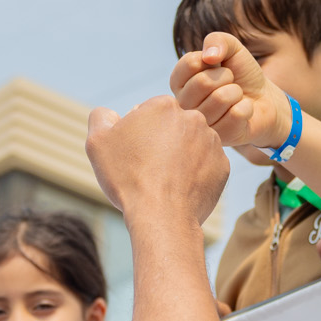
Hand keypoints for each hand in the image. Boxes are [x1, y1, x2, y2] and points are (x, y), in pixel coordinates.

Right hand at [86, 98, 228, 224]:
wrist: (161, 216)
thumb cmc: (128, 177)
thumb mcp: (98, 142)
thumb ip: (101, 117)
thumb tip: (110, 114)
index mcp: (164, 105)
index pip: (149, 112)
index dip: (138, 133)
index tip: (133, 153)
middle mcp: (194, 117)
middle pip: (172, 128)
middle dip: (161, 142)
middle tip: (147, 168)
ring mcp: (212, 143)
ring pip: (191, 146)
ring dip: (179, 157)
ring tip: (163, 181)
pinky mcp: (223, 166)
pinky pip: (205, 166)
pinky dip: (194, 175)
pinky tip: (179, 189)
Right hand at [170, 33, 291, 151]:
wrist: (264, 99)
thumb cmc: (242, 74)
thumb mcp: (231, 49)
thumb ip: (217, 40)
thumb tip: (209, 55)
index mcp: (179, 82)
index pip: (190, 63)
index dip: (212, 60)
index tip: (217, 66)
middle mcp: (184, 105)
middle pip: (203, 82)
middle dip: (226, 77)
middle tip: (230, 83)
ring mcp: (200, 124)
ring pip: (220, 99)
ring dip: (236, 93)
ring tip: (235, 97)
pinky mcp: (219, 138)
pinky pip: (236, 114)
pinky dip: (246, 108)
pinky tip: (242, 112)